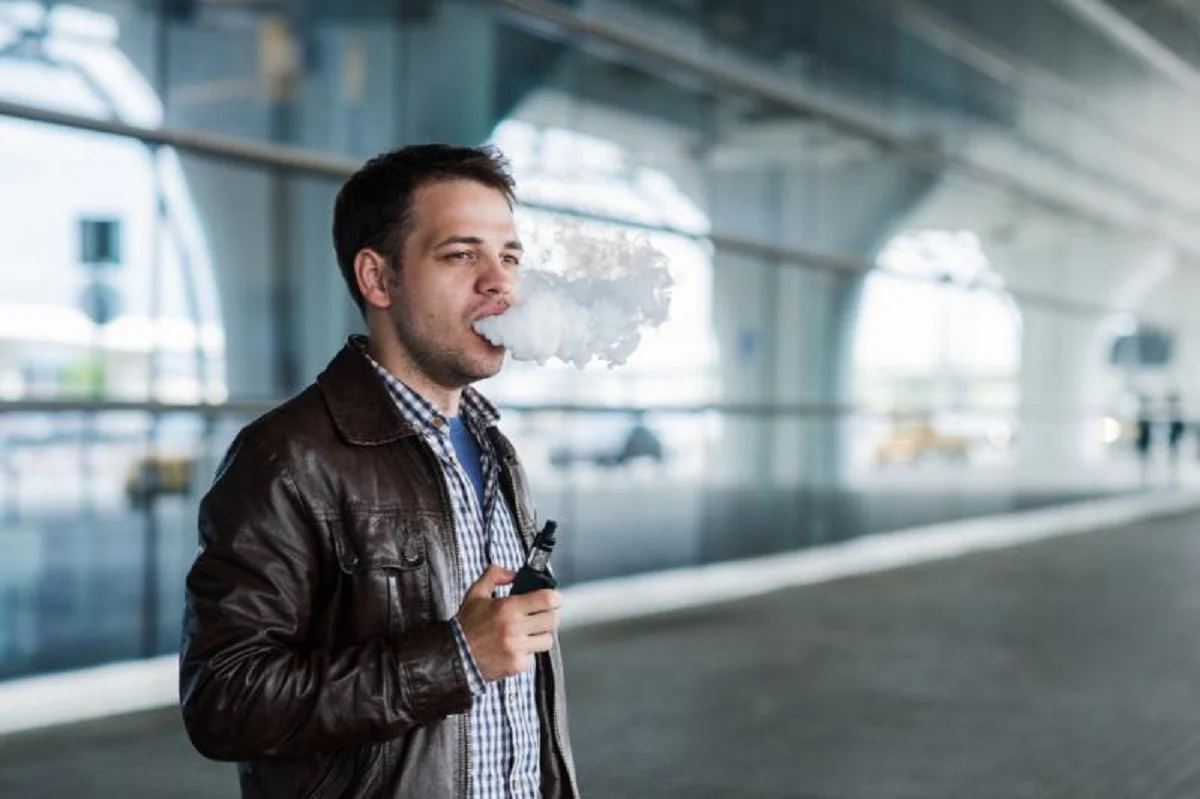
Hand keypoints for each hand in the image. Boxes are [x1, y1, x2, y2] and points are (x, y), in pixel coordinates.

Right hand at [456, 564, 562, 681]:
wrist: (454, 655)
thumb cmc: (466, 625)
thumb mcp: (476, 593)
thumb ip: (495, 575)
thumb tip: (514, 573)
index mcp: (508, 607)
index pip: (547, 600)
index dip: (555, 598)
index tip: (554, 599)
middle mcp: (515, 628)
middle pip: (553, 620)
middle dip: (549, 616)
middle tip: (541, 616)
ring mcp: (517, 648)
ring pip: (547, 640)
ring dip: (540, 636)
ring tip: (527, 634)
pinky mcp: (517, 665)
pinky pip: (534, 657)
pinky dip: (528, 653)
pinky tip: (516, 648)